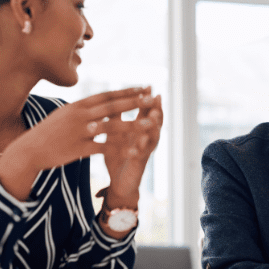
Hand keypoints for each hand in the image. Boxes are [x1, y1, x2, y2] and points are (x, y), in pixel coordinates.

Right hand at [0, 87, 149, 199]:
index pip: (107, 95)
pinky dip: (120, 149)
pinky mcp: (78, 148)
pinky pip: (103, 148)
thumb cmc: (48, 132)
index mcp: (78, 105)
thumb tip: (97, 101)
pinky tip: (134, 150)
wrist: (29, 149)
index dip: (126, 91)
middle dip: (134, 102)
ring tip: (151, 123)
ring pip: (112, 126)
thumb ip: (83, 108)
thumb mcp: (64, 114)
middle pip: (112, 106)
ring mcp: (79, 131)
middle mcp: (80, 115)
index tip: (143, 87)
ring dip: (133, 125)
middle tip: (153, 98)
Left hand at [102, 90, 162, 206]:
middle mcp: (145, 138)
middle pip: (155, 122)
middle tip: (158, 98)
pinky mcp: (139, 165)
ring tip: (154, 118)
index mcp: (138, 129)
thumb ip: (114, 117)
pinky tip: (139, 145)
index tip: (148, 86)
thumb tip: (110, 97)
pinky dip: (140, 150)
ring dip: (154, 128)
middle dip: (157, 109)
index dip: (148, 99)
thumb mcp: (114, 133)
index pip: (146, 111)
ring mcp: (144, 151)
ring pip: (153, 138)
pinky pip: (141, 156)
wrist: (118, 182)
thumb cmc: (117, 155)